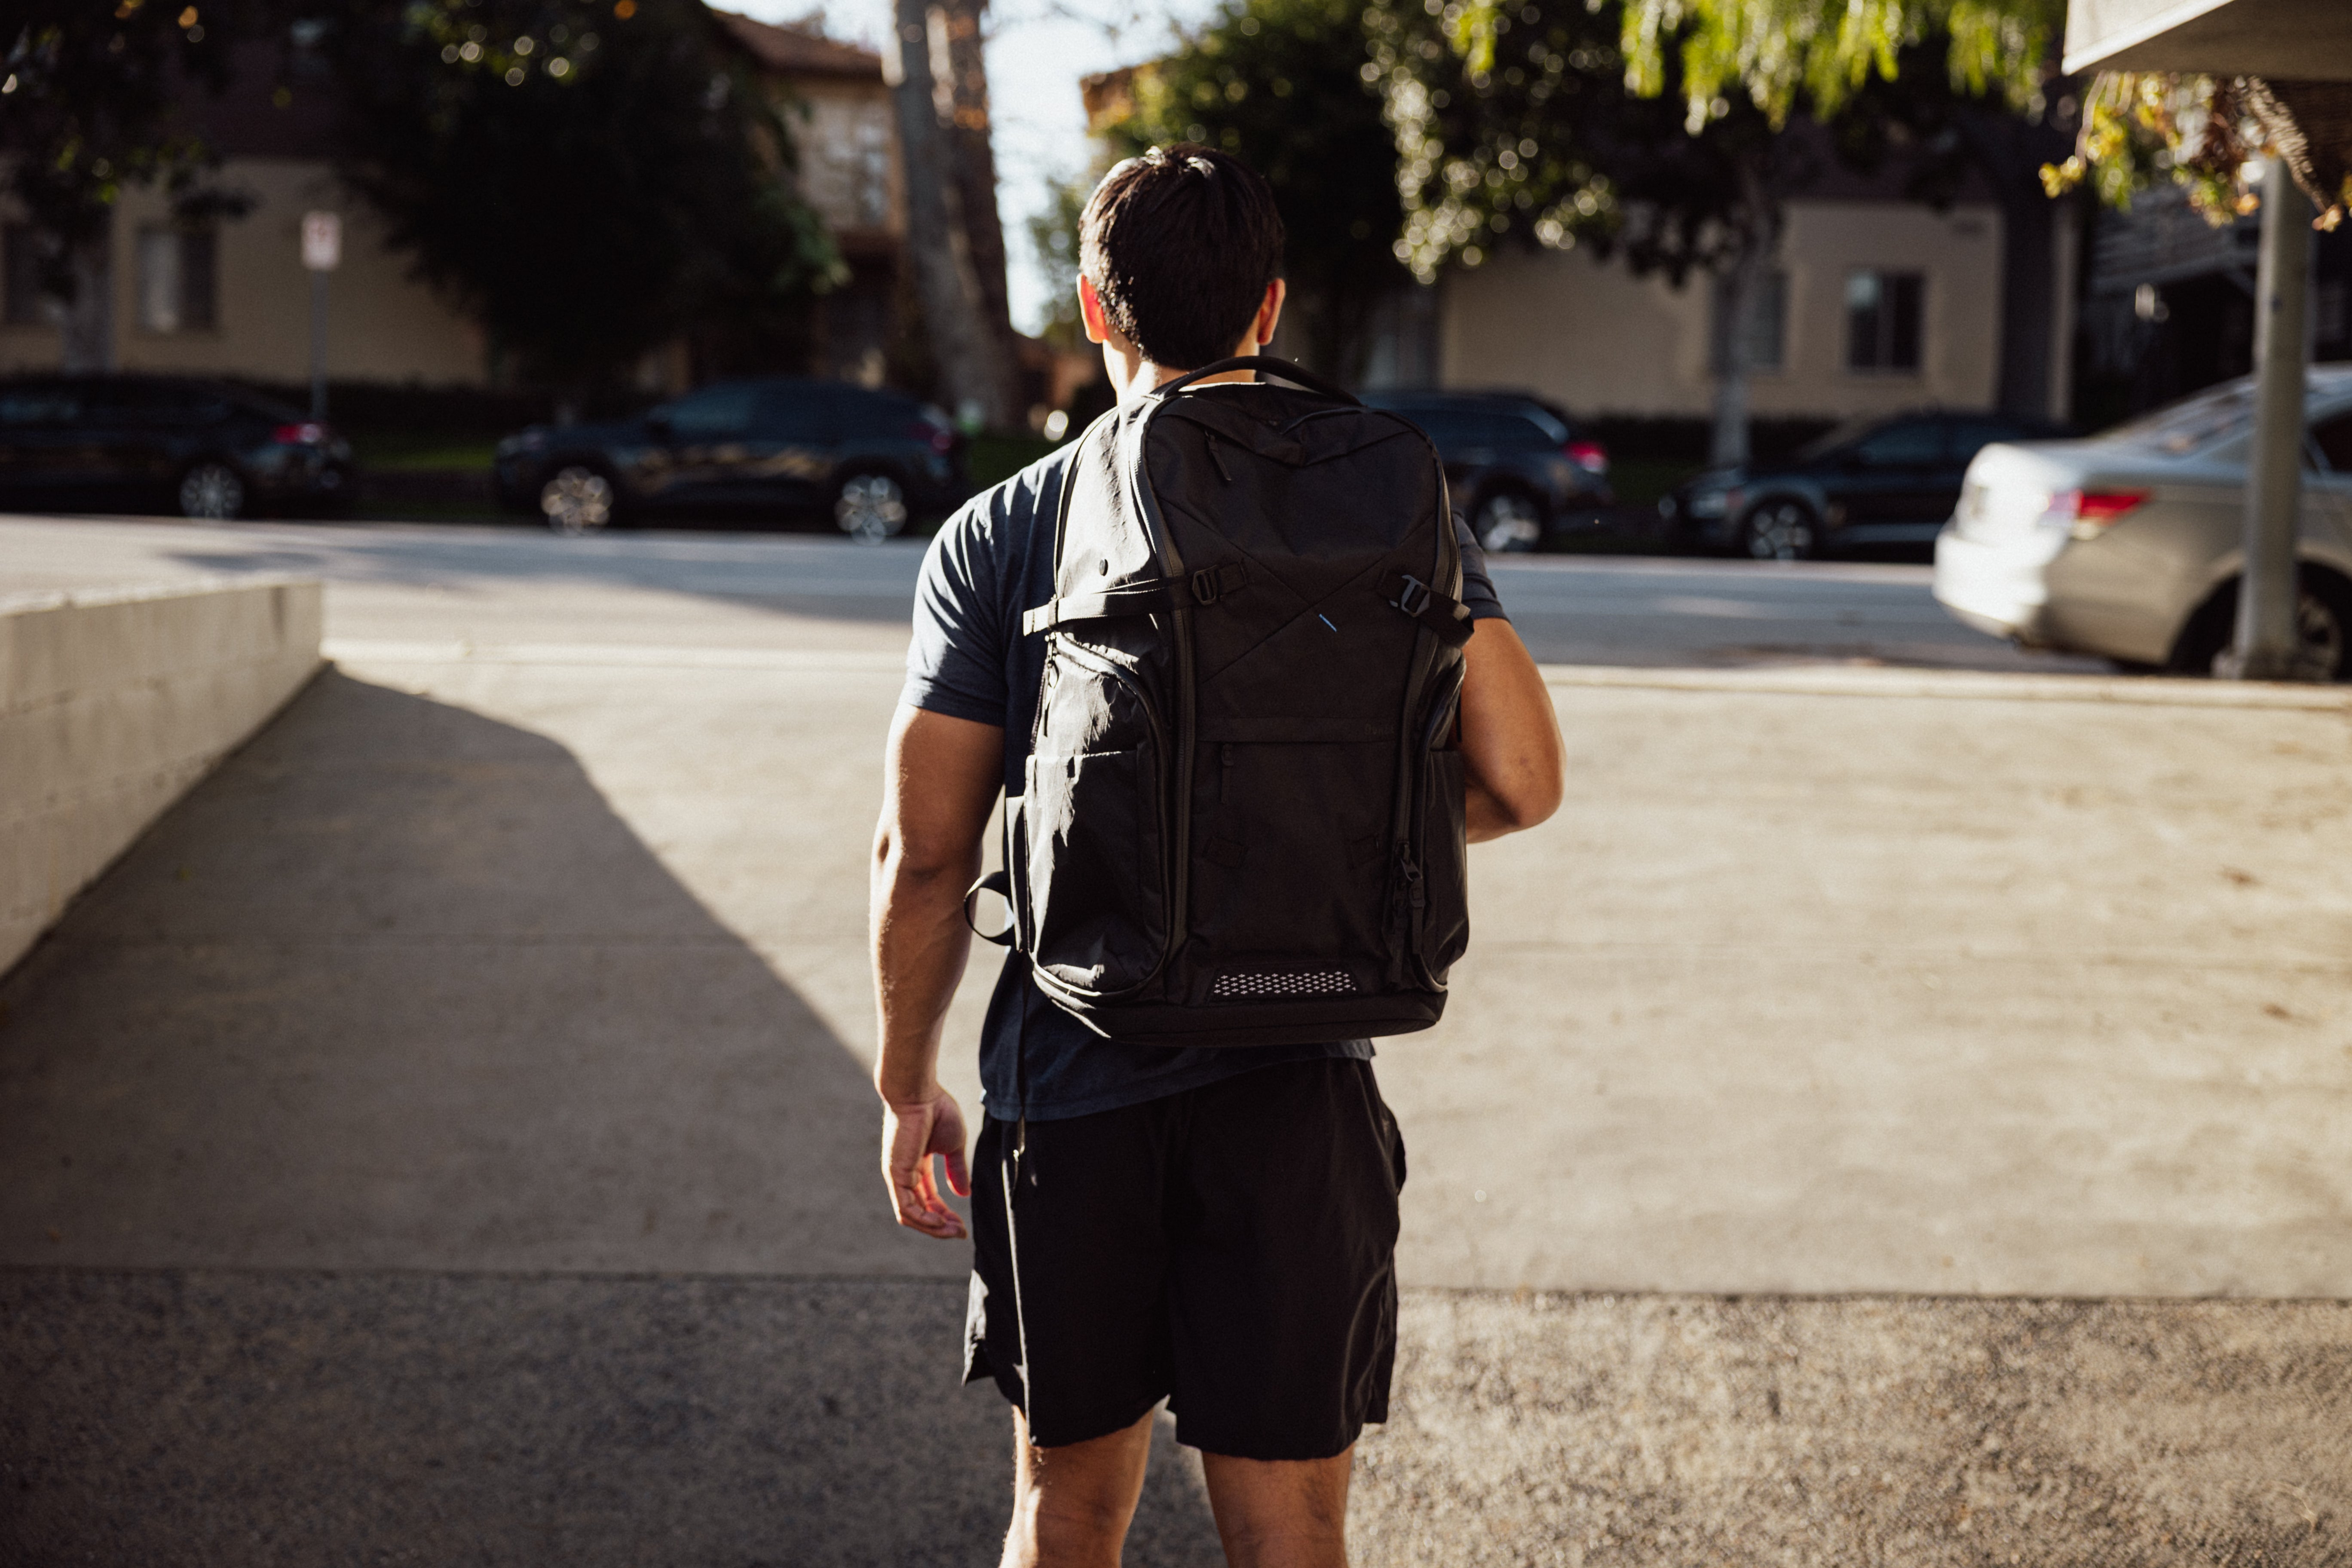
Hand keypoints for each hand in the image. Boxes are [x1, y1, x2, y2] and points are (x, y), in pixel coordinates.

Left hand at [881, 1086, 970, 1239]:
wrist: (919, 1092)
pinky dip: (924, 1219)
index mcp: (917, 1166)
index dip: (946, 1215)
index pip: (930, 1199)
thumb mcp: (953, 1145)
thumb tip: (964, 1194)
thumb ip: (956, 1170)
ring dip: (933, 1227)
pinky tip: (941, 1223)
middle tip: (961, 1233)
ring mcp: (898, 1176)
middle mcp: (904, 1174)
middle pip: (921, 1211)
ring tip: (954, 1231)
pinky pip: (906, 1207)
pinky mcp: (895, 1175)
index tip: (963, 1225)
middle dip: (941, 1226)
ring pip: (911, 1215)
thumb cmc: (936, 1110)